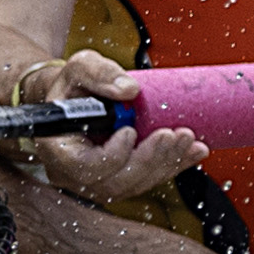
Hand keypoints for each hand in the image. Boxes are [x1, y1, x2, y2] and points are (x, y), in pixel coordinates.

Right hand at [15, 49, 205, 204]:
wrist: (75, 99)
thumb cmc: (73, 86)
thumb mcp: (80, 68)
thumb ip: (99, 74)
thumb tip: (129, 89)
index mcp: (60, 150)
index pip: (84, 167)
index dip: (111, 155)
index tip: (130, 130)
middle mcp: (76, 173)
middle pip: (115, 182)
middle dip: (150, 160)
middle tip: (174, 135)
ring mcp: (99, 179)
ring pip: (135, 184)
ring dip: (166, 164)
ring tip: (189, 140)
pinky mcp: (121, 177)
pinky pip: (148, 179)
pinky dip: (173, 165)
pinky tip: (194, 150)